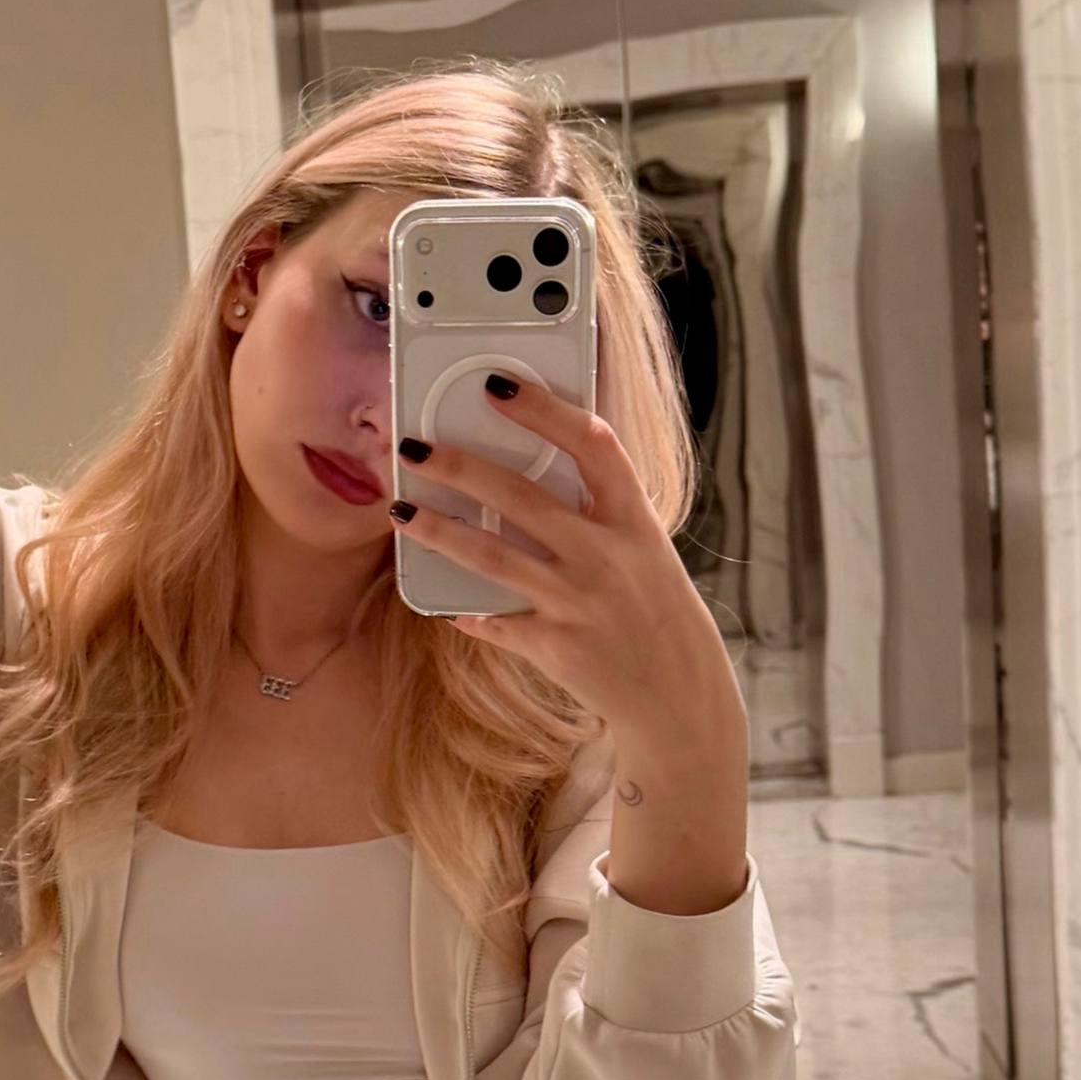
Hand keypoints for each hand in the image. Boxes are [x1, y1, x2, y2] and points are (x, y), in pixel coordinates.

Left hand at [393, 372, 744, 752]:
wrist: (680, 692)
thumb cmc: (657, 612)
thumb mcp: (645, 551)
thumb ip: (600, 515)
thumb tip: (531, 478)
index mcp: (633, 521)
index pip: (592, 445)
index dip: (545, 410)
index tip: (499, 387)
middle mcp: (605, 556)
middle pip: (521, 497)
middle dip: (460, 467)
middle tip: (415, 447)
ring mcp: (578, 603)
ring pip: (492, 557)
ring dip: (439, 531)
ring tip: (401, 512)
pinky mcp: (556, 647)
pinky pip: (496, 623)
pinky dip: (466, 611)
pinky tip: (441, 602)